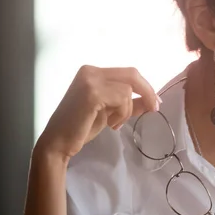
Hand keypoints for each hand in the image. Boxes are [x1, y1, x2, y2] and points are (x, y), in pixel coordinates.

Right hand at [35, 66, 159, 160]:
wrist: (58, 143)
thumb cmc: (81, 127)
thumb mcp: (110, 111)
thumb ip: (130, 103)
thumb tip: (153, 100)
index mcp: (93, 72)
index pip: (128, 73)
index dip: (146, 86)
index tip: (155, 102)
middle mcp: (90, 71)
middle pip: (132, 74)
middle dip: (148, 92)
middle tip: (154, 109)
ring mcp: (90, 80)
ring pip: (128, 90)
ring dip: (127, 110)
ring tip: (114, 123)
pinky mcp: (92, 92)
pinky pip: (122, 99)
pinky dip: (122, 114)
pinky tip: (110, 124)